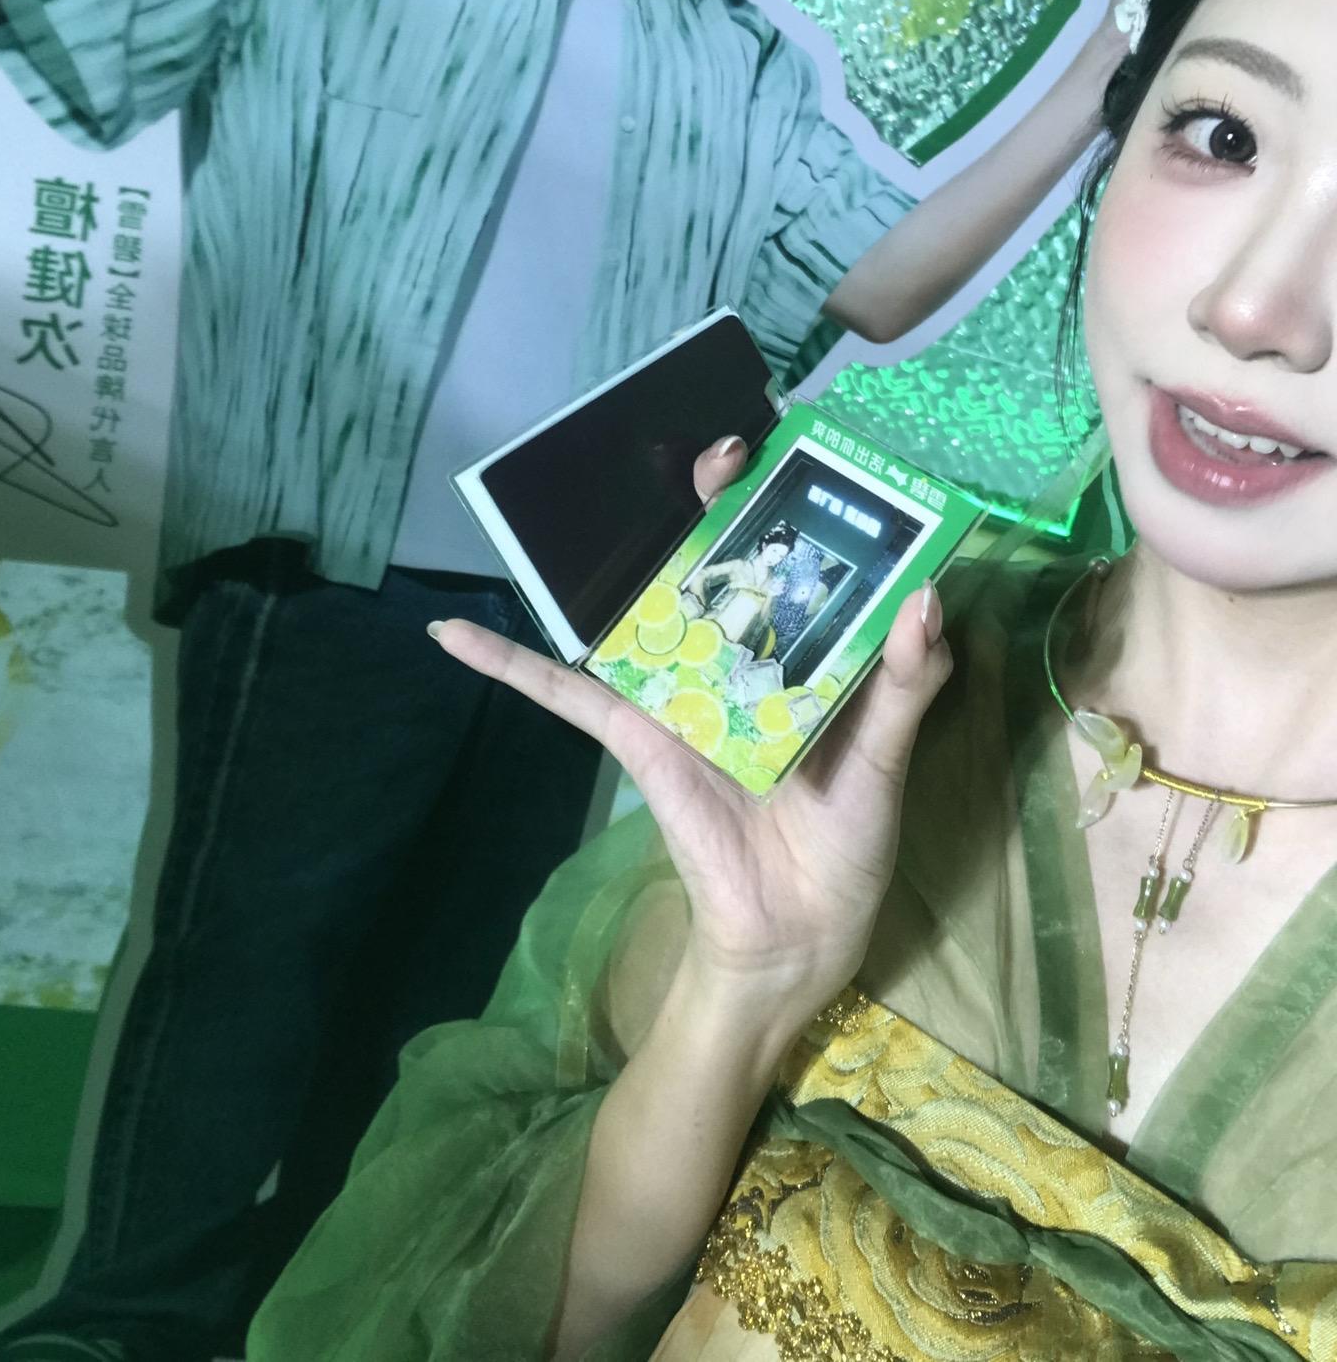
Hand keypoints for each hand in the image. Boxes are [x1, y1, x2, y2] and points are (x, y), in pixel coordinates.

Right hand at [429, 437, 952, 1022]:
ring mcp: (677, 691)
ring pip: (638, 610)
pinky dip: (507, 665)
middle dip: (712, 504)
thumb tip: (925, 598)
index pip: (789, 563)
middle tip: (719, 448)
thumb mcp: (887, 756)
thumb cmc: (847, 841)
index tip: (795, 450)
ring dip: (608, 559)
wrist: (796, 929)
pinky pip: (563, 695)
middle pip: (714, 566)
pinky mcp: (632, 734)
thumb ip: (904, 681)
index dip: (788, 505)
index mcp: (799, 655)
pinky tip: (451, 634)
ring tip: (582, 489)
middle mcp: (736, 658)